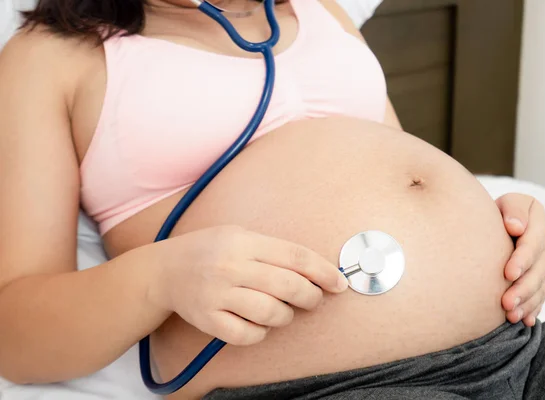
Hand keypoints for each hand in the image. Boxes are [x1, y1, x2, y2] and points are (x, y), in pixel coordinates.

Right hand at [147, 225, 347, 345]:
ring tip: (283, 310)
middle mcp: (230, 266)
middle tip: (314, 299)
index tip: (339, 283)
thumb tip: (316, 270)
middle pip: (288, 286)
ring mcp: (217, 294)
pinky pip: (247, 335)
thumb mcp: (239, 235)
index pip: (295, 256)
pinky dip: (261, 333)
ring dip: (286, 316)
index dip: (323, 271)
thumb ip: (274, 249)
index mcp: (243, 241)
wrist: (165, 269)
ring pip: (271, 313)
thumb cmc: (211, 250)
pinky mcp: (208, 319)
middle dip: (311, 296)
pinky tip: (259, 323)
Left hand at [496, 194, 544, 326]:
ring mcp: (544, 264)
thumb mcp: (508, 203)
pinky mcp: (540, 278)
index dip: (522, 260)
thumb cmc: (500, 211)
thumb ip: (513, 210)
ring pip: (539, 287)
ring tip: (510, 316)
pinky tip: (523, 321)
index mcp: (538, 224)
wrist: (504, 220)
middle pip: (538, 271)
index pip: (532, 244)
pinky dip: (532, 309)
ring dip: (526, 303)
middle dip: (523, 289)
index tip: (508, 273)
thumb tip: (515, 226)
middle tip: (506, 303)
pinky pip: (539, 296)